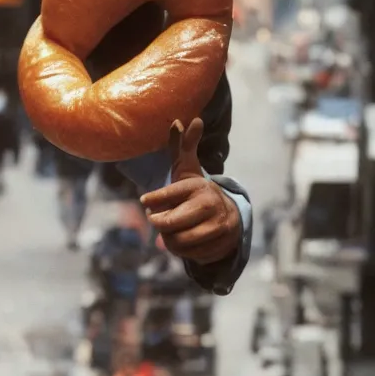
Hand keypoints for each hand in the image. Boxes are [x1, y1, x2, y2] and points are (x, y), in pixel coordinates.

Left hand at [140, 118, 240, 265]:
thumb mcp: (188, 170)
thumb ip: (182, 146)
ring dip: (169, 240)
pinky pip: (189, 255)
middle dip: (160, 224)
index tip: (145, 201)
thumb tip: (178, 120)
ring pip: (177, 242)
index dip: (153, 201)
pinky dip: (184, 251)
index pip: (166, 195)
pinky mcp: (221, 244)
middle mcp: (210, 204)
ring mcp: (218, 225)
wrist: (228, 216)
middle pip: (168, 224)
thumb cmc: (196, 192)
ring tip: (172, 231)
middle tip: (158, 219)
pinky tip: (187, 240)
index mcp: (197, 186)